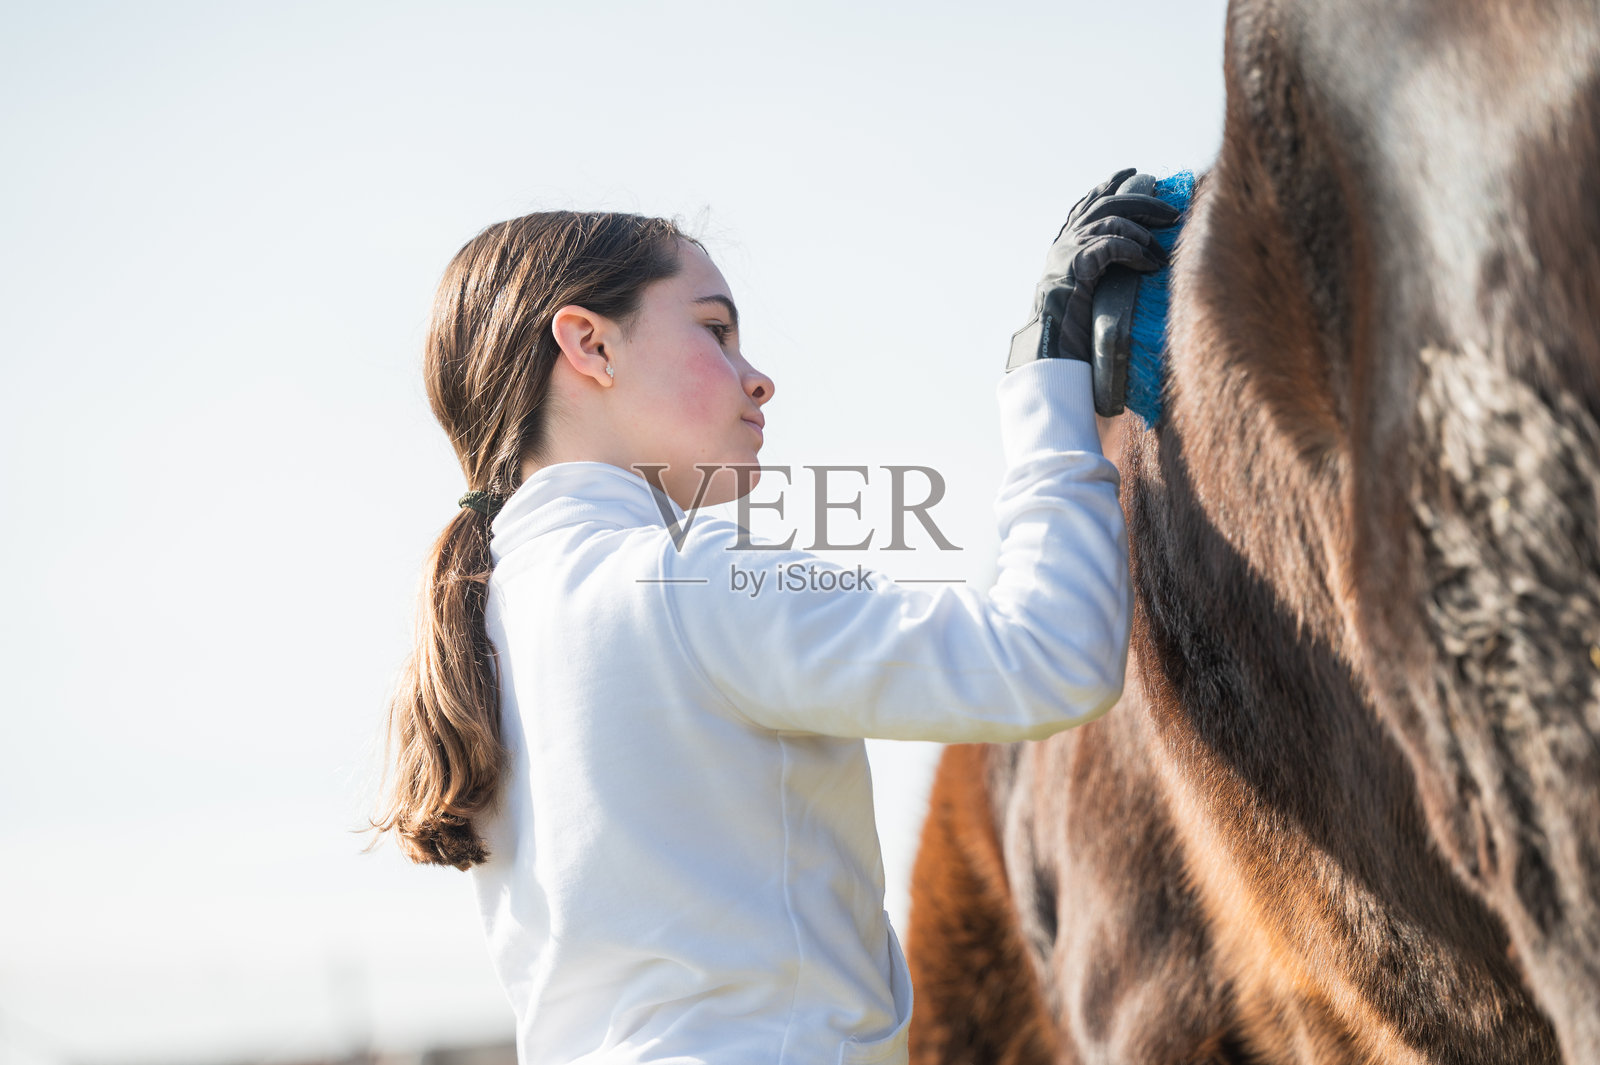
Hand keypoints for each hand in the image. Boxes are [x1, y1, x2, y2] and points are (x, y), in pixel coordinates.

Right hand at [1006, 168, 1178, 370]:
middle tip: (1171, 212)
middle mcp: (1064, 243)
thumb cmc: (1072, 331)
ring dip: (1144, 233)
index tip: (1131, 173)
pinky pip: (1112, 244)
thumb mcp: (1088, 293)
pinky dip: (1135, 251)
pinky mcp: (1076, 264)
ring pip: (1112, 219)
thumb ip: (1101, 271)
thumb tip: (1138, 265)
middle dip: (1142, 202)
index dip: (1109, 185)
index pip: (1088, 203)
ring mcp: (1067, 251)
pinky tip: (1150, 265)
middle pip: (1106, 203)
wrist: (1050, 349)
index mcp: (1064, 246)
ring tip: (1164, 251)